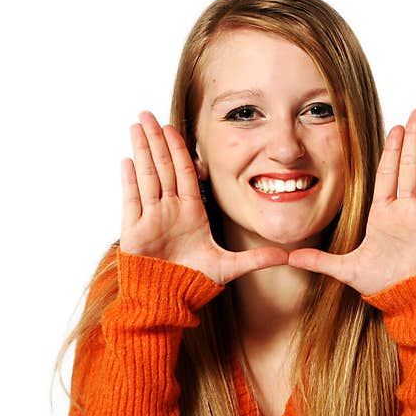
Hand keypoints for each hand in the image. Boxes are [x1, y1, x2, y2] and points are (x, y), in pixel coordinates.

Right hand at [120, 111, 287, 284]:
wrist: (168, 302)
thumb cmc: (193, 283)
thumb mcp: (230, 267)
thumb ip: (257, 259)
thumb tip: (288, 257)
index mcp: (190, 212)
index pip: (185, 173)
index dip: (179, 149)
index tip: (173, 127)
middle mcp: (170, 210)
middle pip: (163, 167)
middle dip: (156, 140)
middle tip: (148, 114)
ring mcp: (152, 219)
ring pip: (147, 177)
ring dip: (142, 150)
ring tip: (136, 125)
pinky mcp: (135, 232)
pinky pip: (133, 200)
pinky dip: (130, 180)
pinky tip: (128, 159)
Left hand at [288, 109, 415, 296]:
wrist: (415, 303)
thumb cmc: (385, 285)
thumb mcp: (349, 270)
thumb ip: (320, 262)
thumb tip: (288, 258)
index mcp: (386, 214)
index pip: (388, 174)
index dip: (391, 150)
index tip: (394, 127)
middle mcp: (408, 211)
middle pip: (410, 167)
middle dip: (412, 138)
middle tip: (415, 112)